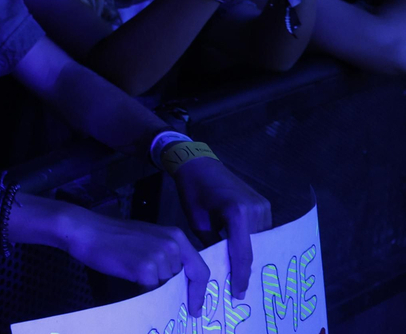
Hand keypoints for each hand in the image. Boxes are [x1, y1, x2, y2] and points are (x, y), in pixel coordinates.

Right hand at [61, 208, 210, 314]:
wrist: (87, 231)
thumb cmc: (114, 236)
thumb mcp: (149, 239)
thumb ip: (167, 254)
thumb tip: (178, 281)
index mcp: (176, 236)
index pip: (200, 269)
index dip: (199, 292)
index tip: (195, 308)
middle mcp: (172, 245)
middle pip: (181, 280)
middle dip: (170, 288)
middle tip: (157, 292)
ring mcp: (159, 256)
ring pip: (165, 286)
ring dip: (153, 286)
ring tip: (133, 272)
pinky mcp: (145, 267)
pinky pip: (150, 290)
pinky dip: (141, 290)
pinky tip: (128, 277)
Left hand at [173, 157, 271, 301]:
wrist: (198, 164)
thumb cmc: (192, 191)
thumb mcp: (197, 222)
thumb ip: (212, 243)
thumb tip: (221, 265)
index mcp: (238, 213)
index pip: (243, 252)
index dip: (241, 275)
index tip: (238, 293)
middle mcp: (256, 209)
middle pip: (254, 248)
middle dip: (247, 270)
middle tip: (240, 291)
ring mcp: (263, 206)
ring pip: (259, 241)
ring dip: (251, 257)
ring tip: (241, 278)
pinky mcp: (263, 204)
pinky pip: (260, 230)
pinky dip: (252, 243)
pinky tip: (243, 256)